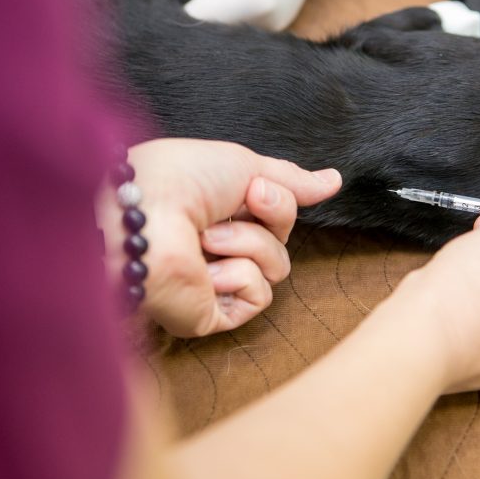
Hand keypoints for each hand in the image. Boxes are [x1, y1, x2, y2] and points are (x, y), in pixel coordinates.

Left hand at [97, 139, 341, 336]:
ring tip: (207, 239)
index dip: (279, 200)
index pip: (277, 213)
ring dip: (248, 245)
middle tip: (243, 203)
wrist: (144, 214)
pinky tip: (204, 271)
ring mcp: (213, 281)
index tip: (256, 187)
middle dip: (271, 217)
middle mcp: (215, 245)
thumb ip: (292, 180)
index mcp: (218, 210)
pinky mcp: (211, 314)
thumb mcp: (245, 164)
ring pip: (276, 267)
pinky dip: (237, 278)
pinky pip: (258, 297)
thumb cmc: (181, 178)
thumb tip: (335, 181)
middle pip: (281, 239)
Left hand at [105, 0, 348, 29]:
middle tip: (137, 6)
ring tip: (165, 2)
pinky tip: (196, 0)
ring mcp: (275, 26)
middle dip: (174, 19)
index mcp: (250, 1)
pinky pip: (237, 26)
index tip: (128, 7)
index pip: (190, 23)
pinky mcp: (276, 21)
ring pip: (221, 32)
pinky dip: (216, 15)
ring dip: (196, 19)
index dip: (158, 16)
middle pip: (206, 33)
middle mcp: (266, 24)